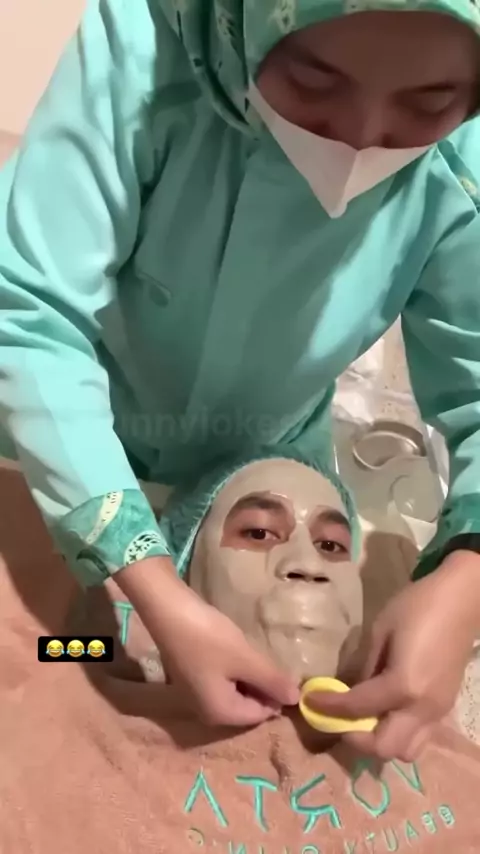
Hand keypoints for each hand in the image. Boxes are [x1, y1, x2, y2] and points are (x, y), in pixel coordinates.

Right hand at [115, 556, 298, 725]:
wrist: (167, 610)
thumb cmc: (208, 637)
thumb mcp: (246, 659)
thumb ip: (273, 681)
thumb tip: (298, 699)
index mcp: (220, 714)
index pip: (261, 714)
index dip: (277, 693)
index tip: (284, 667)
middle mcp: (206, 711)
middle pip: (247, 705)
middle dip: (262, 684)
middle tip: (268, 657)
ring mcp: (196, 694)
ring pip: (236, 690)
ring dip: (248, 674)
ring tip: (253, 652)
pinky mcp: (192, 677)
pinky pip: (223, 680)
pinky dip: (234, 668)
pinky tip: (236, 649)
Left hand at [304, 551, 479, 760]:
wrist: (461, 600)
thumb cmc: (417, 606)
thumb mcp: (381, 631)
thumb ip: (364, 667)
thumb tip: (347, 690)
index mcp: (403, 686)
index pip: (357, 708)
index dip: (328, 707)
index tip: (308, 702)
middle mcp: (422, 708)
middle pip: (384, 748)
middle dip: (356, 739)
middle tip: (340, 718)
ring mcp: (437, 712)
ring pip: (406, 751)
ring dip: (380, 741)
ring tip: (365, 716)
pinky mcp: (445, 707)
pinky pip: (420, 736)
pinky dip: (398, 732)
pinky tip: (386, 709)